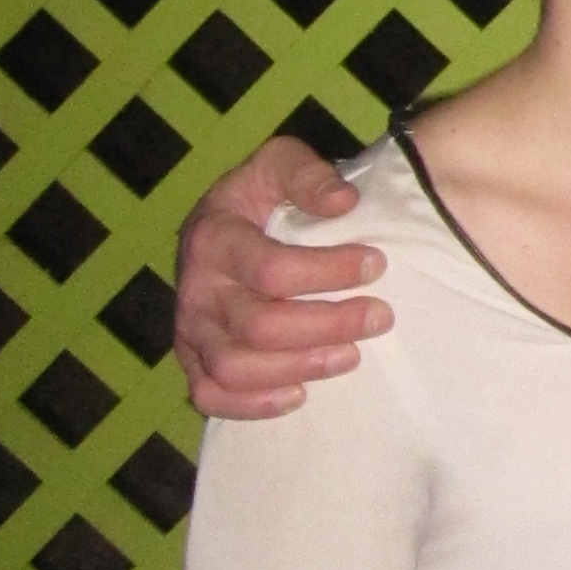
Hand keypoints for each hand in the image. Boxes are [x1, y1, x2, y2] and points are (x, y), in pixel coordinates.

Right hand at [174, 138, 383, 416]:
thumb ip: (307, 174)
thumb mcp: (280, 163)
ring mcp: (190, 329)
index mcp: (213, 237)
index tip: (377, 265)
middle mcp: (195, 288)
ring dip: (300, 367)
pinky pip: (210, 396)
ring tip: (352, 356)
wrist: (226, 226)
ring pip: (235, 368)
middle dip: (328, 324)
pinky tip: (300, 395)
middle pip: (259, 325)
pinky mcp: (194, 360)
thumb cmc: (261, 197)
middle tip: (380, 316)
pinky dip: (252, 405)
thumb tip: (343, 202)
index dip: (328, 272)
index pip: (271, 268)